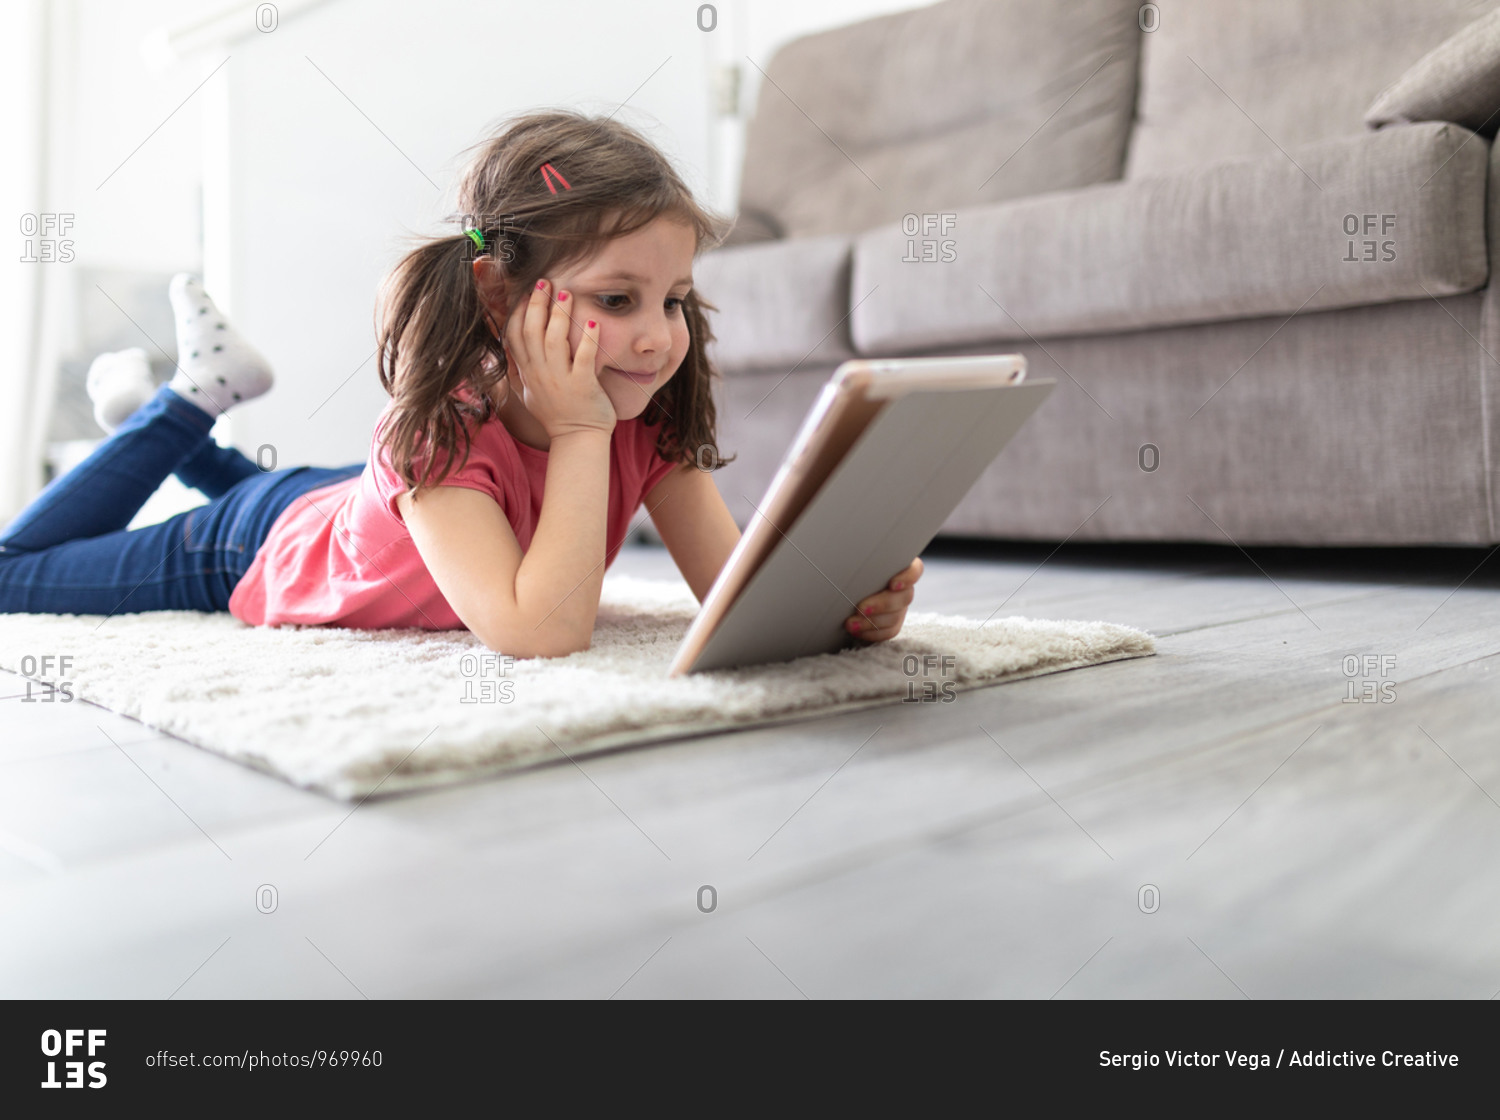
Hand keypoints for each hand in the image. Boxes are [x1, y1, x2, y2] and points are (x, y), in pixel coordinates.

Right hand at [503, 279, 615, 438]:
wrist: (577, 440)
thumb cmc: (557, 415)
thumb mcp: (530, 391)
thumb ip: (523, 368)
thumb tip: (512, 349)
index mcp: (528, 372)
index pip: (513, 335)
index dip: (517, 311)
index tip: (524, 291)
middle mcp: (540, 374)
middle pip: (532, 331)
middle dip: (536, 303)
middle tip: (545, 281)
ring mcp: (561, 380)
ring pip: (554, 340)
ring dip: (559, 314)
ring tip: (566, 292)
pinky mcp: (583, 386)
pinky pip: (585, 358)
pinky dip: (588, 340)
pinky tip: (593, 322)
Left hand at [846, 557, 922, 641]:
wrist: (841, 592)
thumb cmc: (847, 571)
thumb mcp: (853, 562)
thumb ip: (858, 560)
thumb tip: (848, 561)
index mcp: (897, 567)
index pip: (914, 569)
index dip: (908, 577)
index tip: (892, 584)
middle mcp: (903, 588)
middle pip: (904, 596)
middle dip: (881, 605)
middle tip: (861, 609)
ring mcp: (899, 607)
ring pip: (895, 616)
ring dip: (871, 622)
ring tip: (851, 623)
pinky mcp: (893, 623)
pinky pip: (888, 631)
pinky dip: (871, 632)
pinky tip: (856, 630)